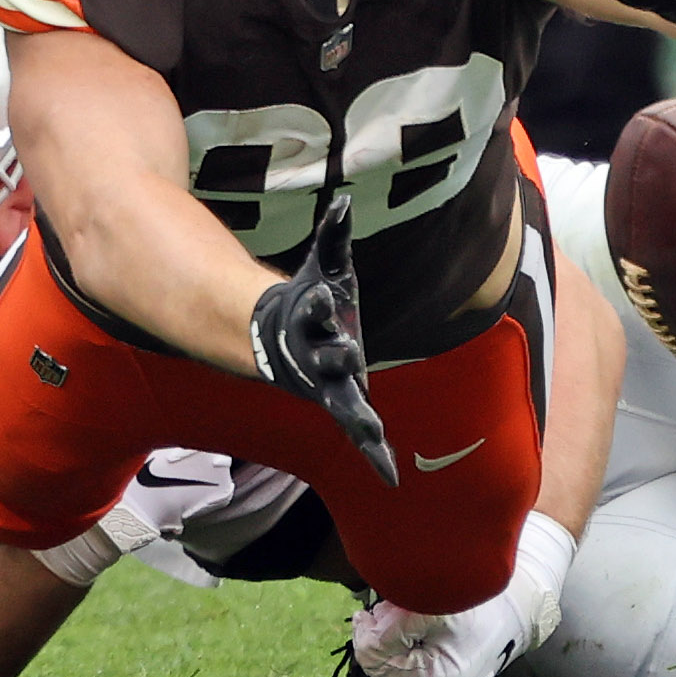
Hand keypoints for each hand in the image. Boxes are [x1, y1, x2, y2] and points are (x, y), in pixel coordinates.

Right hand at [249, 193, 398, 485]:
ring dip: (360, 420)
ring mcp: (330, 386)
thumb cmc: (309, 302)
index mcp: (312, 321)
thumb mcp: (323, 268)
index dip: (318, 304)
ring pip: (345, 406)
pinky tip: (391, 477)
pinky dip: (374, 455)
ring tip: (375, 438)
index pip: (314, 309)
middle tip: (350, 357)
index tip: (323, 297)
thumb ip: (332, 238)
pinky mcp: (344, 405)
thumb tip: (345, 199)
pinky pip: (360, 433)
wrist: (284, 344)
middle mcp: (318, 357)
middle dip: (338, 358)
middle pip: (329, 358)